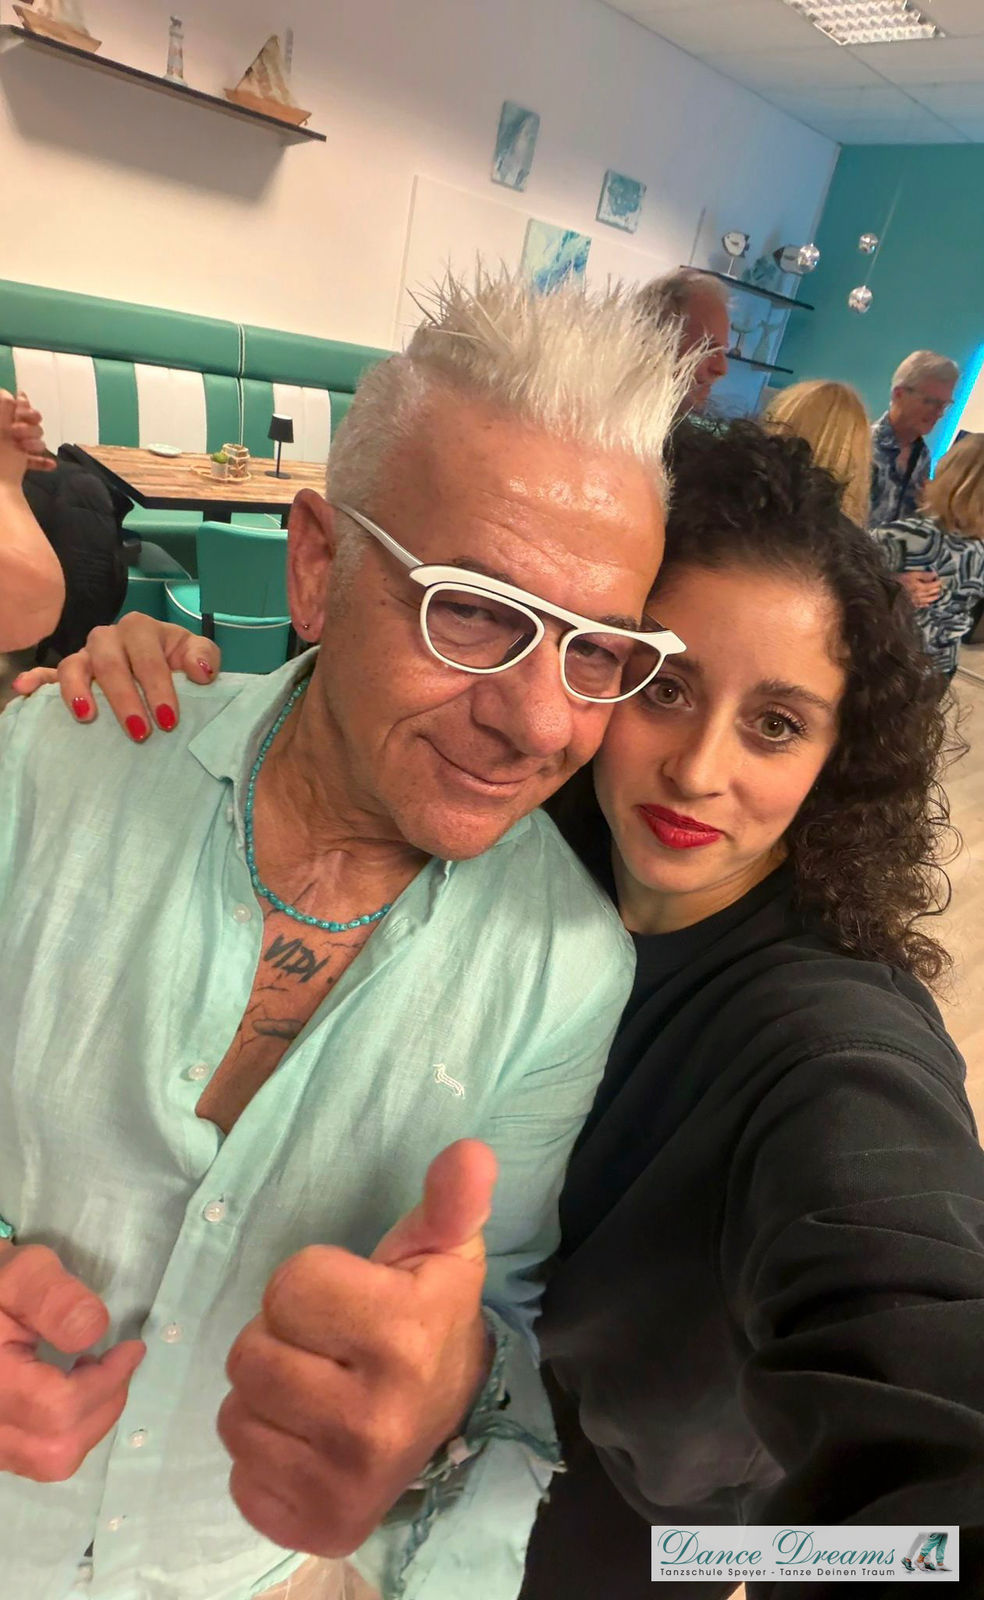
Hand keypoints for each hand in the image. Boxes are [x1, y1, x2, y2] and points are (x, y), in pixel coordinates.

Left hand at [0, 390, 53, 483]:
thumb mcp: (1, 427)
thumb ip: (5, 408)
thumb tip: (12, 394)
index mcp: (4, 422)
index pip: (17, 407)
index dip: (24, 410)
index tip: (24, 414)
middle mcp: (9, 432)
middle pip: (29, 423)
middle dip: (30, 429)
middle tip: (17, 434)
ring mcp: (14, 447)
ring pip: (34, 440)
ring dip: (35, 444)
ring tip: (24, 449)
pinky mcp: (18, 463)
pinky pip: (32, 459)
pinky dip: (40, 461)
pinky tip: (51, 465)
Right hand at [0, 1241, 144, 1480]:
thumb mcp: (22, 1275)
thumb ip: (53, 1299)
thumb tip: (94, 1331)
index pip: (59, 1408)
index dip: (107, 1382)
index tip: (131, 1349)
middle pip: (56, 1449)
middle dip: (103, 1404)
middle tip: (115, 1362)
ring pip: (47, 1461)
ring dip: (87, 1421)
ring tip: (88, 1374)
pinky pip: (35, 1458)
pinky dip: (65, 1431)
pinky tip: (67, 1393)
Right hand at [11, 613, 220, 739]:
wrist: (163, 665)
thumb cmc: (178, 662)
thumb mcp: (195, 654)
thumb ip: (204, 657)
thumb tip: (201, 672)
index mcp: (141, 629)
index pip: (147, 657)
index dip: (158, 688)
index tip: (169, 720)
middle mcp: (109, 637)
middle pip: (110, 663)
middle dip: (125, 699)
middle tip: (140, 733)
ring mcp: (85, 654)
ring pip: (73, 665)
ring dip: (78, 691)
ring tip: (86, 717)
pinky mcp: (68, 673)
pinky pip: (46, 674)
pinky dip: (35, 681)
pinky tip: (24, 691)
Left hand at [219, 1140, 497, 1556]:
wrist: (450, 1417)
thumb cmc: (428, 1316)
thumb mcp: (443, 1252)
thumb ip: (449, 1199)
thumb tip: (470, 1151)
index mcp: (404, 1338)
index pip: (289, 1287)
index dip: (310, 1284)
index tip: (347, 1298)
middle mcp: (374, 1420)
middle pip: (249, 1353)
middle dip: (279, 1339)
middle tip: (324, 1346)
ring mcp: (344, 1481)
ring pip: (235, 1414)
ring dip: (263, 1396)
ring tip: (312, 1388)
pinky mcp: (317, 1525)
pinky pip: (239, 1474)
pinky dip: (263, 1453)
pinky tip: (305, 1439)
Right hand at [897, 570, 940, 607]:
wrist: (887, 590)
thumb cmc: (899, 581)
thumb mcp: (912, 574)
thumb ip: (924, 575)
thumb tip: (934, 574)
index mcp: (920, 587)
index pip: (933, 585)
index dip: (937, 582)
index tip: (939, 580)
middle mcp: (919, 595)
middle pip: (930, 593)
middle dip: (936, 590)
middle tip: (940, 587)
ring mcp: (914, 601)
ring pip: (927, 600)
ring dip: (933, 598)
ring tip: (937, 596)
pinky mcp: (909, 604)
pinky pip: (919, 605)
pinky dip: (925, 605)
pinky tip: (927, 604)